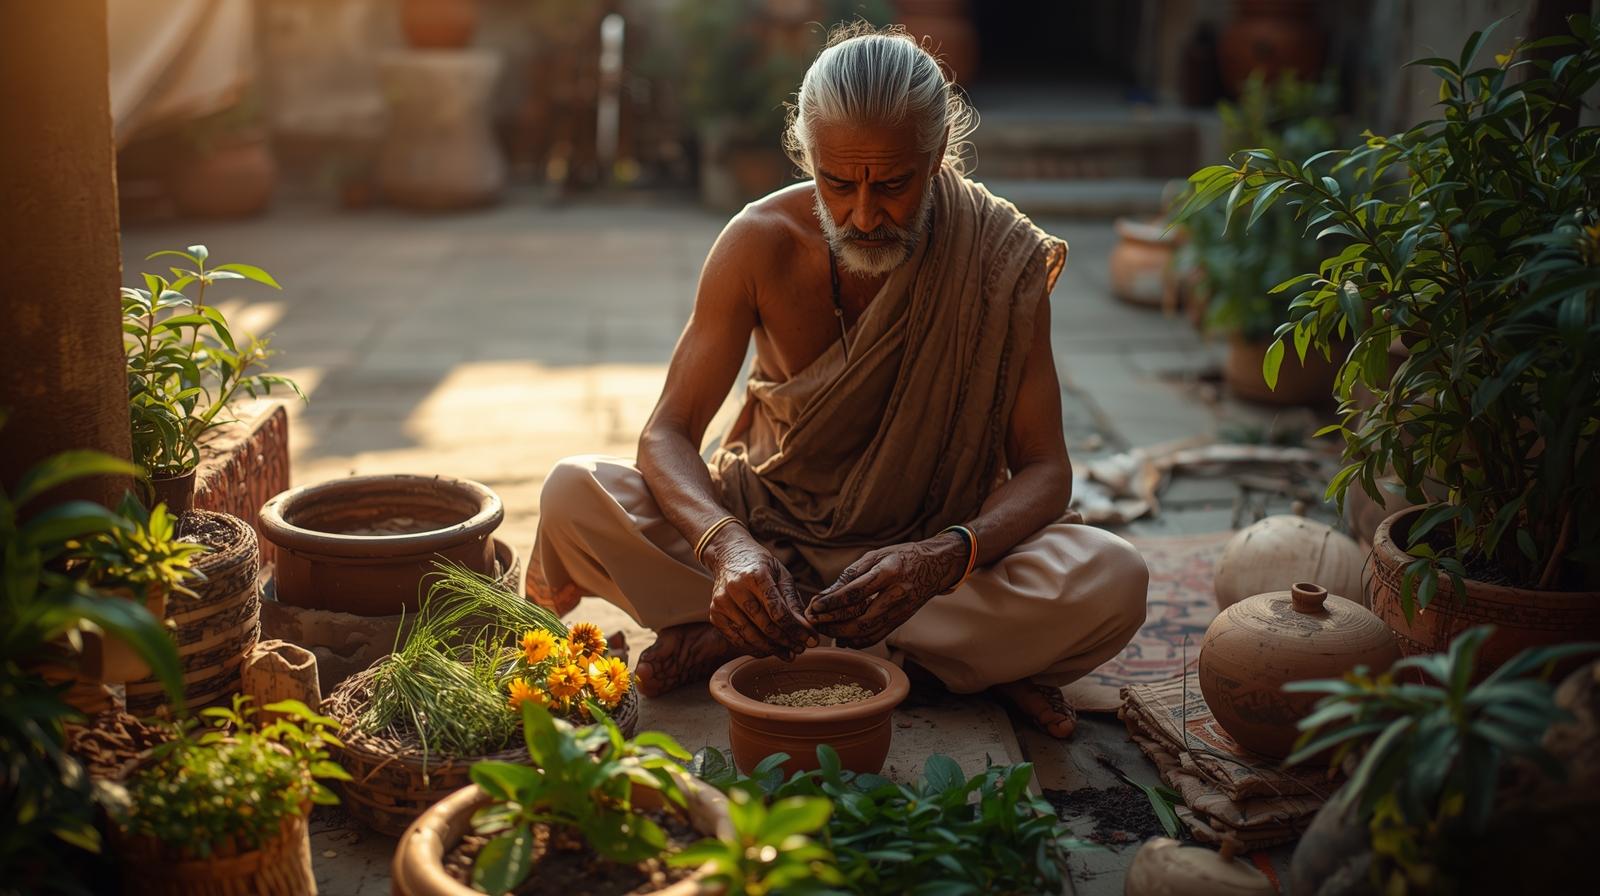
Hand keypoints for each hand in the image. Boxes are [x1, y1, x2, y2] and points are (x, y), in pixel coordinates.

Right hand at [703, 527, 817, 659]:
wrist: (728, 555)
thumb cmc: (759, 565)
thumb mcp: (781, 575)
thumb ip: (792, 601)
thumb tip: (806, 628)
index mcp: (756, 576)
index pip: (778, 612)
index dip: (795, 630)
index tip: (810, 640)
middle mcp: (736, 589)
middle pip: (765, 626)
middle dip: (786, 641)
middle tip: (801, 649)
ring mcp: (722, 602)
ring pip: (750, 636)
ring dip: (772, 649)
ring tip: (788, 653)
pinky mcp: (715, 614)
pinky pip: (736, 638)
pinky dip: (754, 647)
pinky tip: (769, 649)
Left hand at [805, 533, 966, 648]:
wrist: (935, 566)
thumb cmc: (901, 556)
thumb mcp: (875, 555)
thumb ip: (850, 575)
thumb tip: (824, 594)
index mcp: (889, 572)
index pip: (856, 592)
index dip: (833, 602)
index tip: (814, 607)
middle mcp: (897, 594)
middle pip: (861, 619)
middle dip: (834, 624)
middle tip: (815, 622)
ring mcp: (901, 611)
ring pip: (868, 632)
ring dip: (842, 634)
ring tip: (824, 629)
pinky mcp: (901, 621)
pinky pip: (876, 636)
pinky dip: (857, 640)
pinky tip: (842, 636)